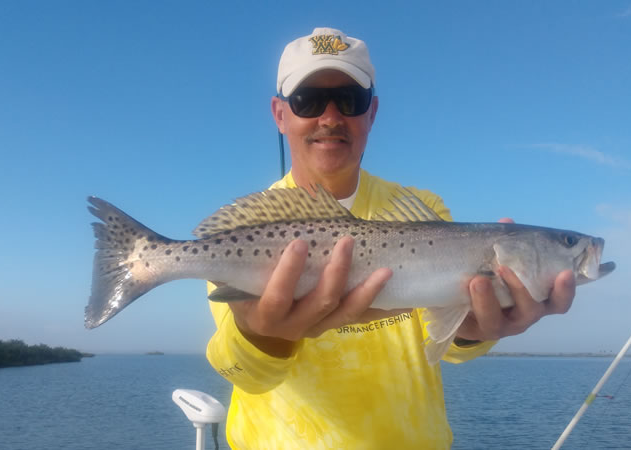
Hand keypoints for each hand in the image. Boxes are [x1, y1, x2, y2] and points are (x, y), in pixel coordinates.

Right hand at [228, 236, 392, 356]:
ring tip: (385, 271)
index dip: (288, 272)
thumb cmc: (244, 289)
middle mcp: (292, 326)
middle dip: (336, 273)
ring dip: (366, 292)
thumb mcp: (233, 277)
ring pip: (345, 314)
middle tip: (346, 242)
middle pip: (319, 304)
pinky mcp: (333, 325)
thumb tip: (227, 226)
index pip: (277, 296)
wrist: (257, 326)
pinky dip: (382, 309)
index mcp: (264, 313)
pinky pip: (361, 319)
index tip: (298, 242)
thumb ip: (233, 258)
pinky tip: (404, 301)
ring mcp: (316, 327)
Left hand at [455, 218, 576, 341]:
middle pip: (536, 310)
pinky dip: (477, 302)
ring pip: (504, 318)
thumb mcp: (499, 261)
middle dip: (523, 289)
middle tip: (505, 267)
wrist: (462, 306)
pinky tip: (469, 286)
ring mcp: (504, 325)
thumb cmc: (491, 280)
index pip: (559, 298)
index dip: (566, 289)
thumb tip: (507, 222)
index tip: (566, 272)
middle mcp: (525, 314)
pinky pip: (483, 320)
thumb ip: (506, 243)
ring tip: (479, 279)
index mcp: (538, 298)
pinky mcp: (482, 330)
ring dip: (490, 298)